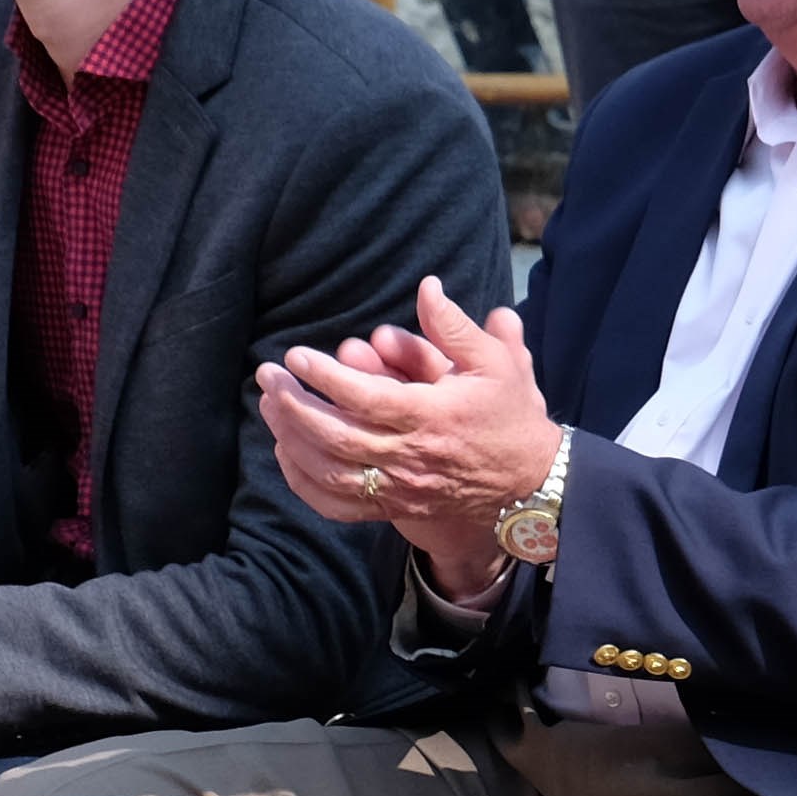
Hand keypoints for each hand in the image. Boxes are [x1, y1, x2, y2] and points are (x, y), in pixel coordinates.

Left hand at [257, 274, 561, 590]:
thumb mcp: (497, 364)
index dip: (325, 377)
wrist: (529, 484)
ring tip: (269, 403)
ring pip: (328, 471)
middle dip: (292, 404)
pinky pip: (335, 504)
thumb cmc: (510, 418)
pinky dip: (302, 480)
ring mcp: (399, 488)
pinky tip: (286, 450)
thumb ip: (455, 327)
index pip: (365, 399)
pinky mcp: (392, 508)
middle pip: (335, 436)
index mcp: (432, 417)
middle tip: (267, 374)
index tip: (296, 356)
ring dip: (290, 438)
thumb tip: (426, 288)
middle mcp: (410, 457)